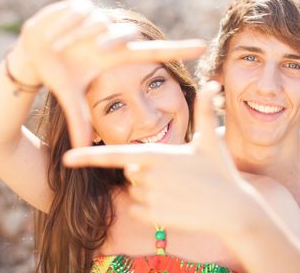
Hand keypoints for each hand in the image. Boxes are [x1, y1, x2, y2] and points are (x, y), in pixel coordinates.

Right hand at [12, 0, 205, 146]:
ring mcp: (98, 19)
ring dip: (75, 36)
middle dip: (108, 39)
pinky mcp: (81, 5)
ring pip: (99, 22)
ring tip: (59, 46)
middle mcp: (112, 36)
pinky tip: (54, 34)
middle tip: (94, 48)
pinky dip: (64, 24)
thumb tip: (81, 151)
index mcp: (115, 57)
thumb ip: (80, 121)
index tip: (202, 47)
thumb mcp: (70, 98)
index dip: (176, 50)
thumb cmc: (58, 75)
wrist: (32, 54)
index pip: (153, 52)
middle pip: (124, 32)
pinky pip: (79, 11)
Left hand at [64, 81, 260, 235]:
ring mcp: (150, 198)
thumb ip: (204, 110)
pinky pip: (139, 209)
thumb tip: (212, 82)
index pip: (114, 155)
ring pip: (135, 190)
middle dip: (147, 172)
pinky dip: (152, 207)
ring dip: (151, 189)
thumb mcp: (211, 140)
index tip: (66, 159)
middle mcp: (148, 176)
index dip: (87, 156)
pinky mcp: (154, 217)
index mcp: (156, 154)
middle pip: (130, 171)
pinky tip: (175, 204)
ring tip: (179, 189)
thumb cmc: (221, 171)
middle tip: (177, 175)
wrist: (233, 210)